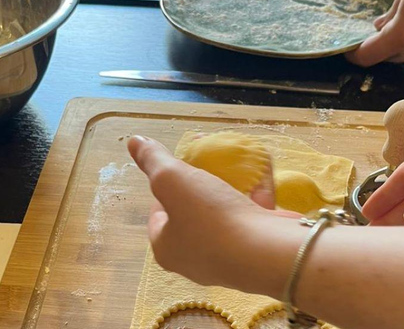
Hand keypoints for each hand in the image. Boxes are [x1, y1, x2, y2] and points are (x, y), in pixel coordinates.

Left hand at [127, 136, 299, 290]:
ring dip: (229, 194)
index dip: (169, 186)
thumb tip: (134, 141)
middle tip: (211, 167)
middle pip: (192, 213)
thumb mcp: (172, 178)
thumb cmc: (212, 218)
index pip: (159, 212)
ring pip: (222, 218)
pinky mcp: (254, 256)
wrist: (269, 253)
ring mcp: (226, 261)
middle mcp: (192, 260)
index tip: (184, 168)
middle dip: (202, 186)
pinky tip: (260, 190)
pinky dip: (253, 206)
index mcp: (166, 248)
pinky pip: (248, 225)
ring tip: (236, 173)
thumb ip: (153, 159)